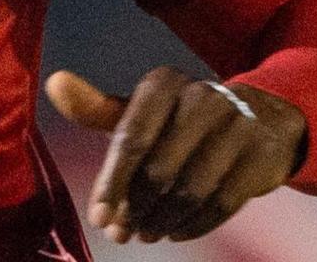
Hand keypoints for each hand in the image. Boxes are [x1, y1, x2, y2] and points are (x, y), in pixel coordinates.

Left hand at [44, 67, 305, 243]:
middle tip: (124, 233)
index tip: (99, 219)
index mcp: (164, 83)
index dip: (113, 184)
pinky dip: (195, 225)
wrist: (261, 120)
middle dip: (136, 209)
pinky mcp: (262, 156)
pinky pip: (222, 203)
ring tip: (147, 233)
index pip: (131, 139)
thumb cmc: (180, 121)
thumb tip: (54, 83)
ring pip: (190, 190)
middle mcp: (203, 96)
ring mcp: (238, 125)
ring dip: (163, 220)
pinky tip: (176, 231)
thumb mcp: (141, 112)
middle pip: (159, 169)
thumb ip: (96, 108)